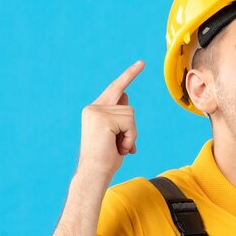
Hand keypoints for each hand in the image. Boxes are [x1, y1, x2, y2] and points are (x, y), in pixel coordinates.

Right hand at [78, 59, 144, 181]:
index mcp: (94, 110)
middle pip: (128, 107)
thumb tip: (126, 98)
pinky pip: (130, 124)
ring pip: (131, 115)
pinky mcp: (103, 118)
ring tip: (118, 146)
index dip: (129, 75)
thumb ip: (120, 116)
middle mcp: (93, 107)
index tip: (142, 63)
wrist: (94, 173)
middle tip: (126, 117)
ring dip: (131, 134)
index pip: (115, 88)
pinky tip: (119, 147)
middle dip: (131, 116)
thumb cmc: (106, 158)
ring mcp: (97, 111)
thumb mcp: (117, 134)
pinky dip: (130, 137)